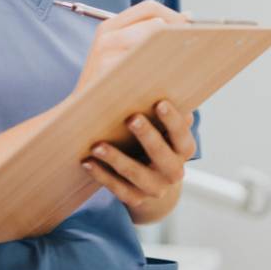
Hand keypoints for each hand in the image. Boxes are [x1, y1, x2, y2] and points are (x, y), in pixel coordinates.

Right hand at [73, 0, 188, 94]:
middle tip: (196, 48)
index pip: (150, 8)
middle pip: (156, 22)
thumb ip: (146, 37)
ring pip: (155, 41)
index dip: (175, 17)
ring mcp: (106, 52)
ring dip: (174, 50)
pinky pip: (149, 63)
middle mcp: (106, 34)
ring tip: (190, 62)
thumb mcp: (120, 56)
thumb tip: (189, 17)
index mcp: (110, 26)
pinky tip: (177, 80)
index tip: (192, 31)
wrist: (81, 119)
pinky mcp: (109, 71)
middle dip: (179, 33)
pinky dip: (165, 68)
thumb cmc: (109, 87)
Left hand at [81, 98, 196, 208]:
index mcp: (184, 149)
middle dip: (147, 137)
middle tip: (131, 119)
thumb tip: (150, 70)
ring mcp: (155, 188)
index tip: (160, 103)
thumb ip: (161, 105)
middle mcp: (173, 171)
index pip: (182, 135)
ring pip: (136, 175)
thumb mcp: (163, 124)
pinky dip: (101, 176)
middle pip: (162, 155)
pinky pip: (118, 189)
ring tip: (97, 146)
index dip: (173, 120)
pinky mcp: (135, 198)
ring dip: (117, 159)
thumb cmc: (155, 138)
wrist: (153, 180)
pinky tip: (87, 162)